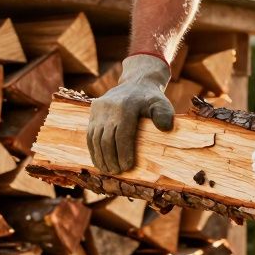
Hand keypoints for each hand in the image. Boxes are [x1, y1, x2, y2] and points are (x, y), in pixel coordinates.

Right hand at [87, 53, 175, 173]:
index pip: (122, 135)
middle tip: (117, 171)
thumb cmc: (151, 99)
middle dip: (111, 158)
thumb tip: (165, 127)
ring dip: (100, 157)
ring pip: (95, 138)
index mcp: (126, 106)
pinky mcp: (92, 111)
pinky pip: (90, 134)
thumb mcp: (161, 103)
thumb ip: (164, 114)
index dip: (123, 153)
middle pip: (107, 139)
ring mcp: (99, 109)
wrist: (136, 83)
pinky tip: (98, 161)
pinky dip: (93, 150)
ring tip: (108, 170)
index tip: (127, 167)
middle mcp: (109, 107)